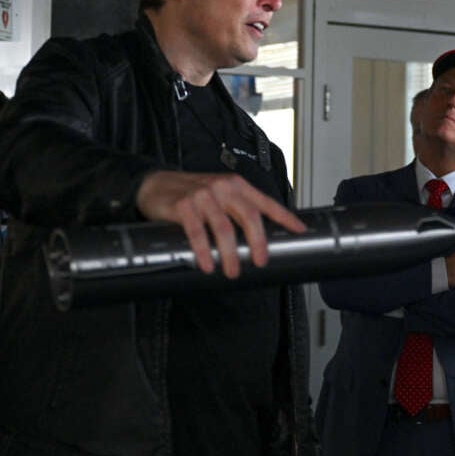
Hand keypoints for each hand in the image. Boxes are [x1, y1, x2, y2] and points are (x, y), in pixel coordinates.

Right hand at [135, 170, 306, 277]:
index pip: (266, 202)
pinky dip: (204, 252)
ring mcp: (202, 196)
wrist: (155, 184)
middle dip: (258, 243)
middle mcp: (223, 188)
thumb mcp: (220, 194)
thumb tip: (259, 236)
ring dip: (230, 254)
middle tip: (260, 262)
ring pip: (224, 228)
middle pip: (249, 216)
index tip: (299, 230)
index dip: (284, 217)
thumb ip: (238, 209)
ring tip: (232, 271)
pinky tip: (207, 265)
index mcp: (237, 185)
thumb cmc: (192, 193)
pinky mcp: (183, 206)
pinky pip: (197, 233)